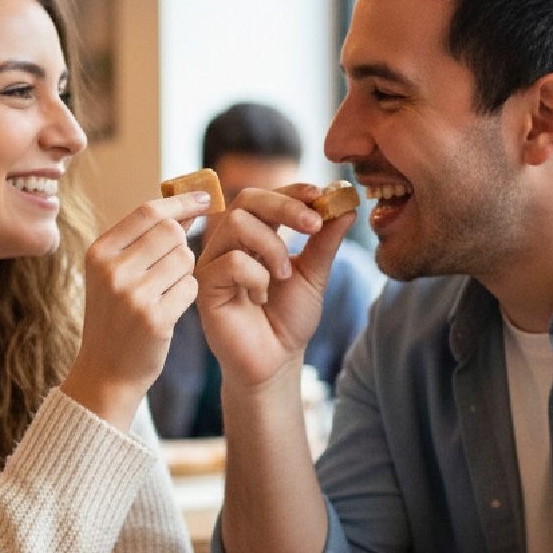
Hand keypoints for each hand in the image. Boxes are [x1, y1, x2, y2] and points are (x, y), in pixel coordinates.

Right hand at [63, 191, 209, 429]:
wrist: (106, 372)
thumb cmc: (115, 317)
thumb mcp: (113, 274)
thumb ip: (143, 239)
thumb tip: (187, 204)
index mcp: (99, 253)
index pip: (148, 212)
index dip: (181, 203)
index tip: (203, 198)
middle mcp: (112, 270)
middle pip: (171, 233)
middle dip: (182, 244)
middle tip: (175, 264)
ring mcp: (133, 295)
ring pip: (185, 259)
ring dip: (185, 272)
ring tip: (166, 291)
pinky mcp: (155, 318)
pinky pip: (191, 287)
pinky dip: (188, 294)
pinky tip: (170, 308)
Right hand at [195, 184, 354, 387]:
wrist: (275, 362)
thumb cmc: (289, 319)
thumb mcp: (314, 275)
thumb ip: (326, 241)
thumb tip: (347, 205)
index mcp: (254, 234)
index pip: (266, 196)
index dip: (292, 191)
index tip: (322, 196)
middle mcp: (229, 242)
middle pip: (247, 199)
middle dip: (285, 206)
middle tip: (314, 225)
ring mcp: (214, 261)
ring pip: (237, 224)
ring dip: (272, 246)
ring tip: (284, 275)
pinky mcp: (204, 285)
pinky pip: (230, 262)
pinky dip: (256, 276)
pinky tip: (259, 298)